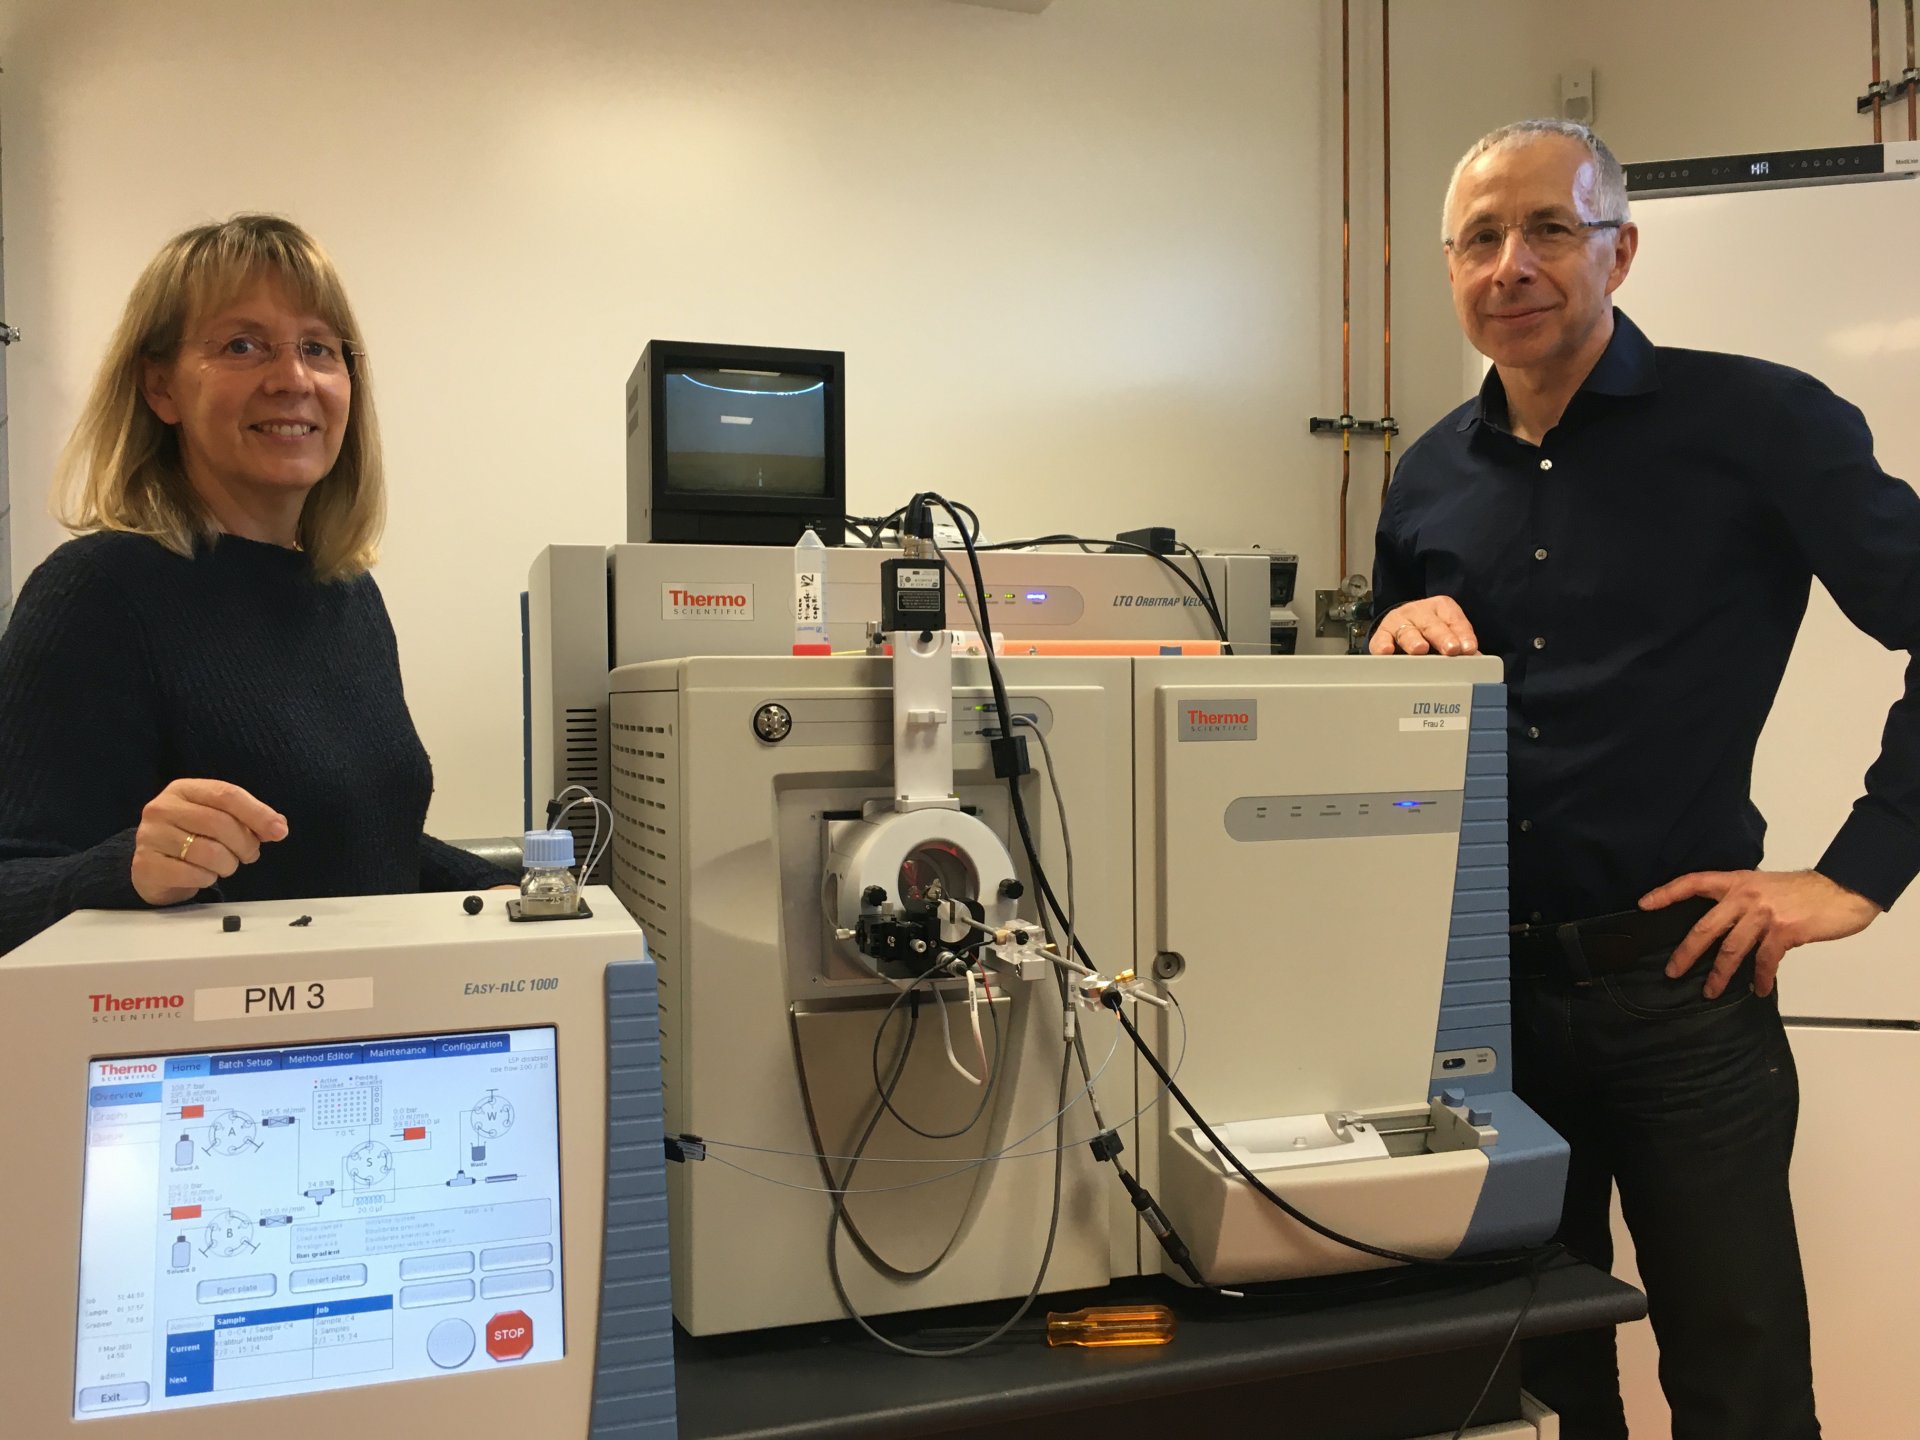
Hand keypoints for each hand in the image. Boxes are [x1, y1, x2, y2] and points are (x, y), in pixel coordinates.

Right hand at [131, 778, 288, 906]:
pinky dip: (208, 878)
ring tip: (226, 865)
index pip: (227, 795)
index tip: (280, 832)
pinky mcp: (146, 865)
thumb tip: (278, 827)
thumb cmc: (193, 838)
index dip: (258, 813)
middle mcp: (162, 808)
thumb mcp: (219, 819)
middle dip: (245, 844)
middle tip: (250, 855)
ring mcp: (151, 836)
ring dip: (228, 864)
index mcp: (183, 789)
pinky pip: (193, 874)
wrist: (154, 866)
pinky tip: (204, 875)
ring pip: (209, 852)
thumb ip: (249, 819)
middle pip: (220, 823)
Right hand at [1368, 597, 1478, 656]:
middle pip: (1432, 624)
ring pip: (1407, 631)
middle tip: (1451, 649)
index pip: (1454, 620)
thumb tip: (1478, 663)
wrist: (1402, 625)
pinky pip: (1381, 640)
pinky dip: (1383, 646)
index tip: (1469, 648)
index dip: (1462, 634)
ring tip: (1421, 649)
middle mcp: (1419, 612)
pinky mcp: (1381, 635)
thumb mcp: (1449, 633)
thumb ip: (1463, 647)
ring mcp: (1398, 622)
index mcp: (1441, 608)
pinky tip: (1387, 652)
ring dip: (1414, 640)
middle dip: (1442, 637)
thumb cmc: (1430, 632)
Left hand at [1642, 869, 1881, 998]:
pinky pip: (1765, 961)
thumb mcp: (1765, 886)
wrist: (1842, 890)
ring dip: (1720, 974)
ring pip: (1731, 949)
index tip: (1644, 904)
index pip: (1693, 882)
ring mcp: (1764, 915)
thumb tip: (1725, 927)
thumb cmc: (1804, 891)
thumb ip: (1743, 902)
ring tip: (1709, 991)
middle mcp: (1745, 896)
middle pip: (1705, 926)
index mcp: (1737, 881)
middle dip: (1686, 952)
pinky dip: (1761, 978)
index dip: (1667, 892)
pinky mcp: (1784, 932)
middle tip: (1672, 972)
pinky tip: (1758, 989)